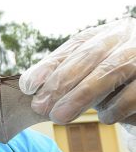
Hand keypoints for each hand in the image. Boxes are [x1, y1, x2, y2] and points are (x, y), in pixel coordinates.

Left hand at [19, 17, 135, 129]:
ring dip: (80, 96)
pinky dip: (115, 107)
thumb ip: (63, 73)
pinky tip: (104, 118)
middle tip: (40, 106)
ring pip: (109, 71)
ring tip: (58, 116)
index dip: (50, 65)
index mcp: (109, 32)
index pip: (75, 46)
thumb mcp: (92, 72)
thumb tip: (28, 85)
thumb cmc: (118, 81)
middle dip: (61, 82)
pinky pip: (133, 93)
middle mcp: (128, 37)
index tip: (27, 86)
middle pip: (90, 56)